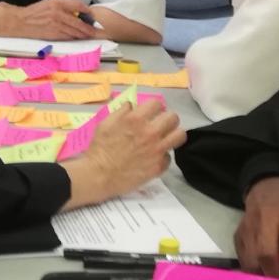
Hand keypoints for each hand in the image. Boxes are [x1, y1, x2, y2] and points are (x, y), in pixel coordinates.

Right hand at [0, 0, 97, 39]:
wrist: (19, 22)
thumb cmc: (33, 13)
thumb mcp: (47, 4)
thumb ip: (61, 6)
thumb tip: (74, 12)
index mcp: (57, 2)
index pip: (77, 5)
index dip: (86, 10)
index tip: (91, 14)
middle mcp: (58, 12)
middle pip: (78, 20)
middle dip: (88, 26)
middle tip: (94, 28)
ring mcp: (56, 24)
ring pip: (74, 30)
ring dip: (83, 33)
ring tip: (89, 34)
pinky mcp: (53, 34)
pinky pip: (67, 36)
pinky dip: (74, 37)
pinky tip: (78, 38)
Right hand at [61, 101, 184, 207]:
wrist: (99, 175)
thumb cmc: (100, 148)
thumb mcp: (106, 123)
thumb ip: (122, 112)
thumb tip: (133, 105)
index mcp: (136, 119)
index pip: (157, 104)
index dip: (153, 107)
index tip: (150, 113)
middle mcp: (151, 133)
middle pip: (173, 117)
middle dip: (166, 119)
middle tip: (160, 125)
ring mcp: (157, 150)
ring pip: (179, 135)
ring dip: (172, 135)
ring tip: (164, 138)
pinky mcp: (159, 166)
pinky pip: (169, 156)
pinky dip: (162, 156)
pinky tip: (153, 158)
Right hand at [237, 177, 278, 279]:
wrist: (268, 193)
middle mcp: (267, 220)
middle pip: (267, 253)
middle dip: (277, 276)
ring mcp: (248, 228)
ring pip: (250, 260)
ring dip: (262, 277)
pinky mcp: (237, 235)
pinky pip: (241, 260)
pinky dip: (252, 273)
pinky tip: (262, 277)